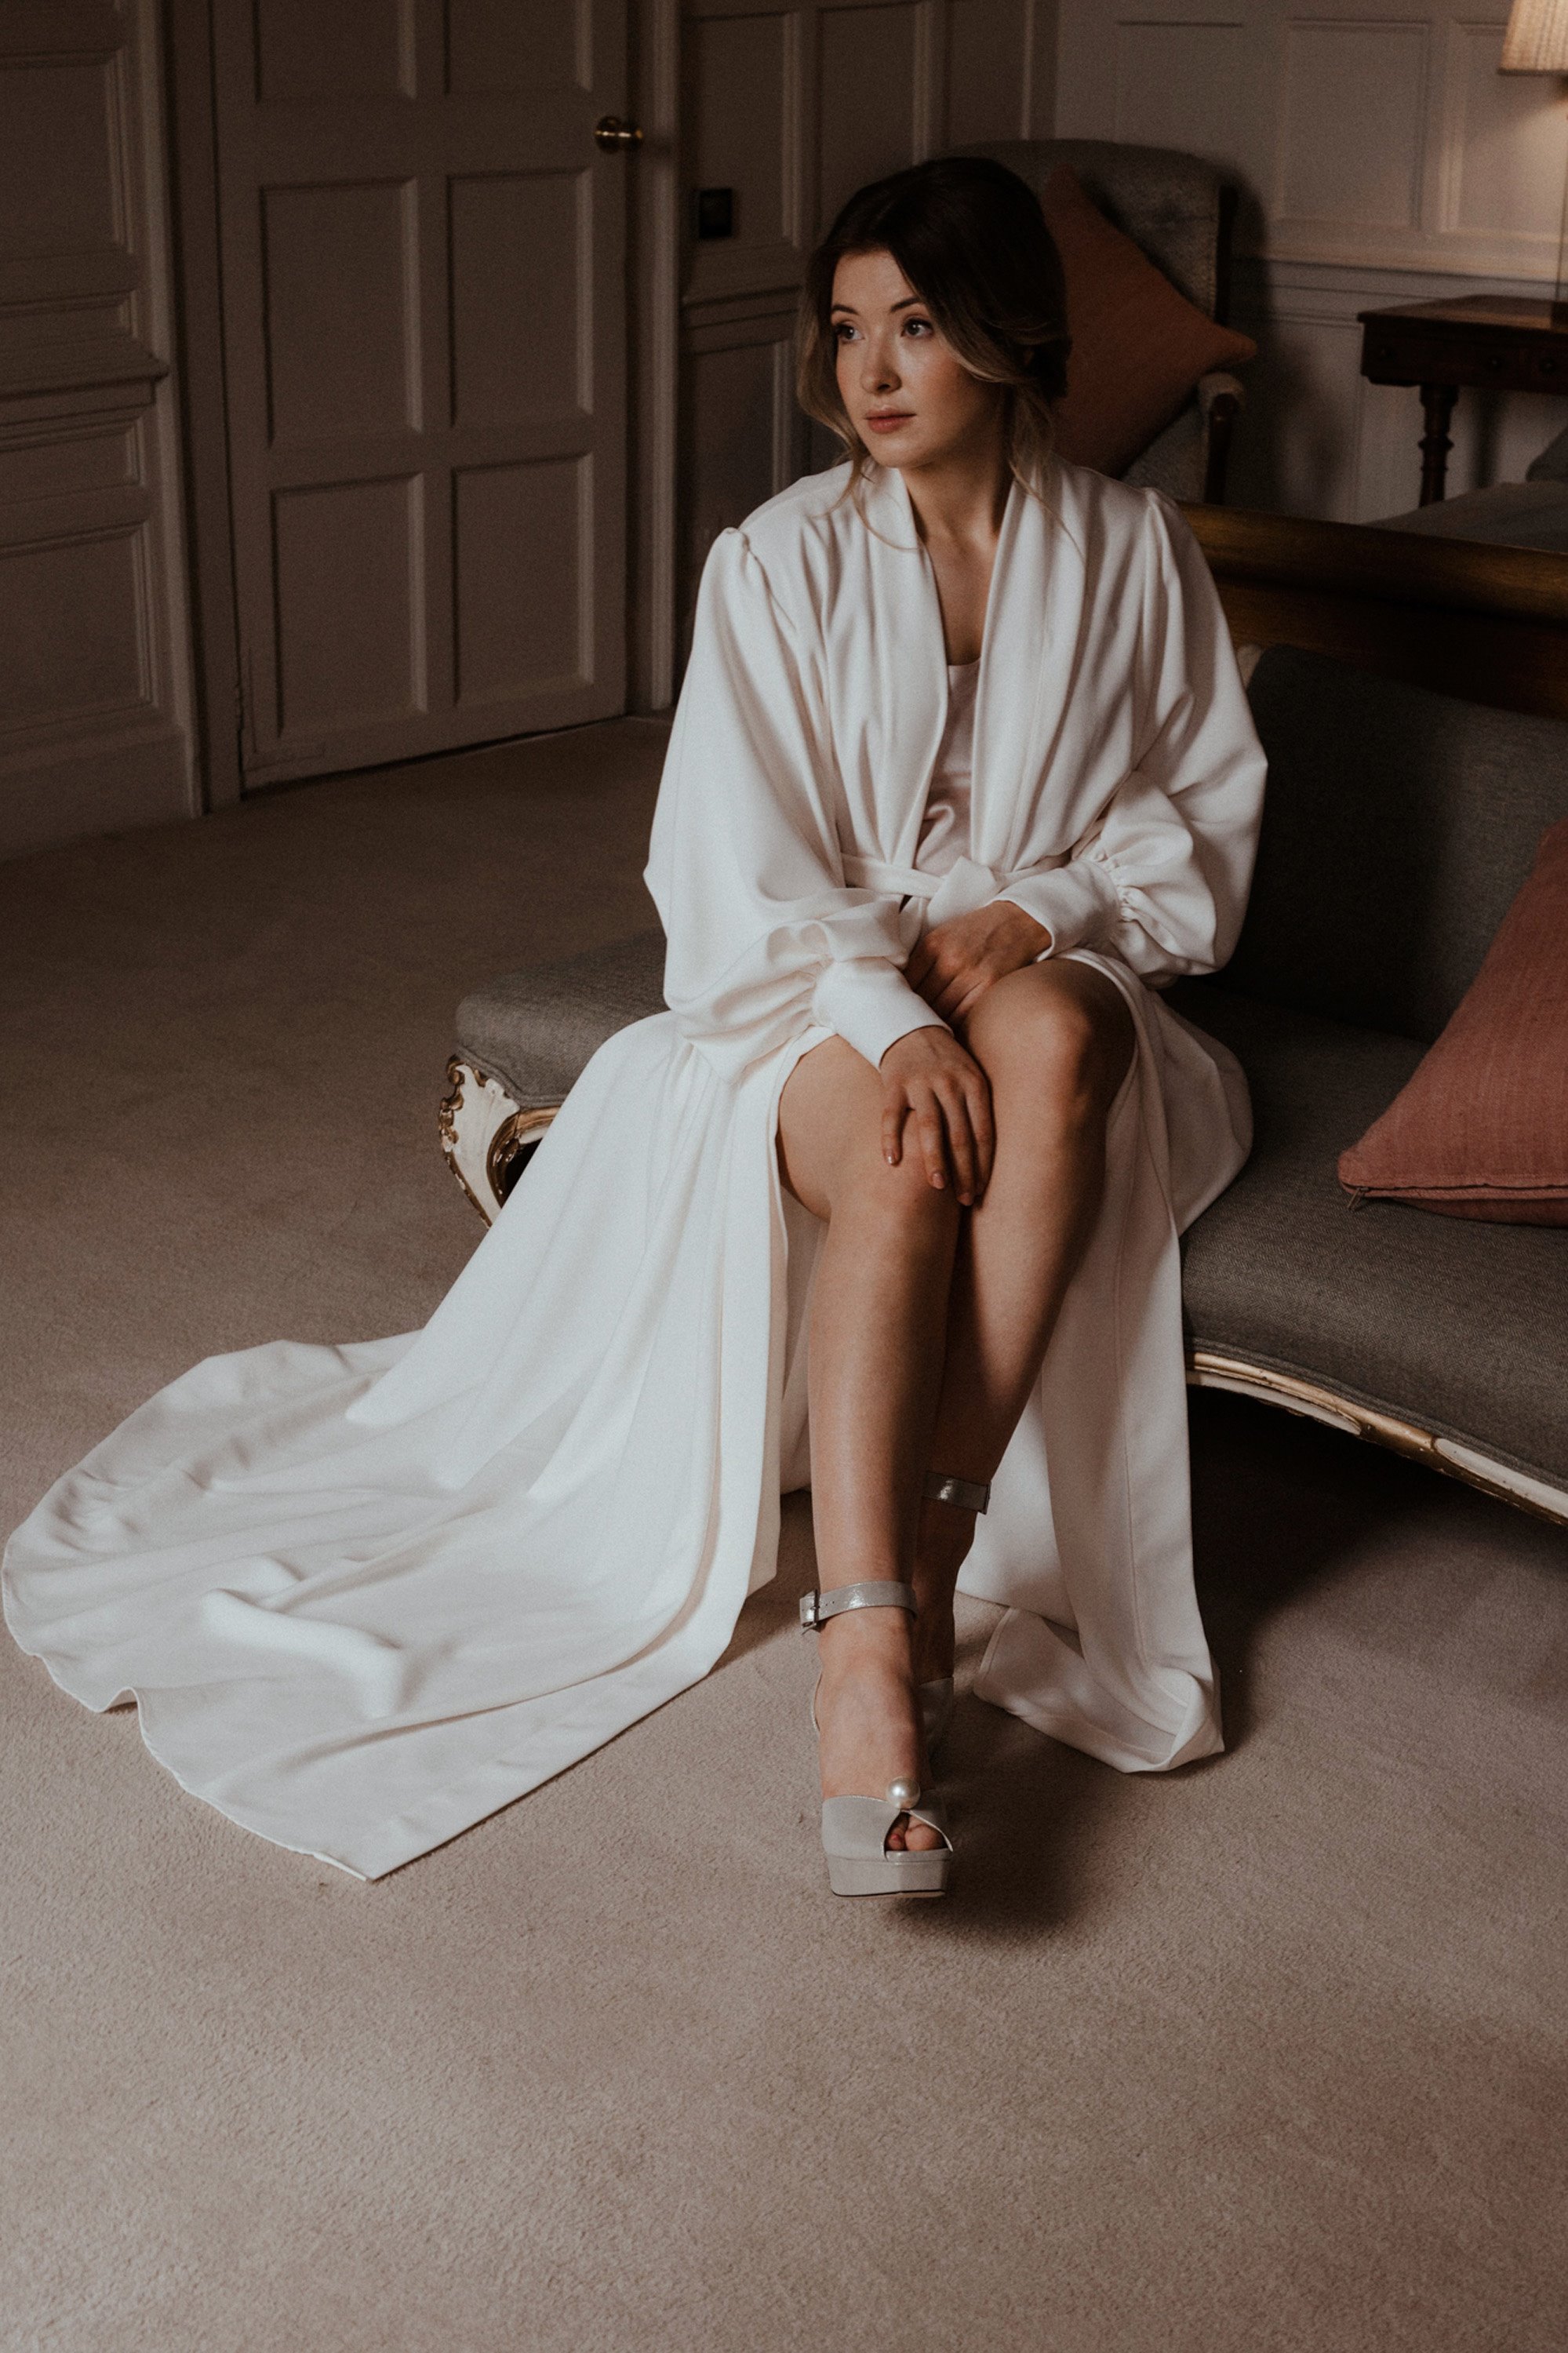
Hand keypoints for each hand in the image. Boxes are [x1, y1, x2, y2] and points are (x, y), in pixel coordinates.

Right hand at [878, 1028, 994, 1203]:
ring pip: (931, 1127)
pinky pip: (892, 1116)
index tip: (980, 1191)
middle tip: (964, 1199)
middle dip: (964, 1170)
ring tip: (938, 1186)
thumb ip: (977, 1110)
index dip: (982, 1164)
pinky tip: (892, 1163)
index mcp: (974, 1084)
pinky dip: (891, 1139)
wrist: (910, 1029)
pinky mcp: (894, 1084)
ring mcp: (921, 1083)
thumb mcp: (970, 1077)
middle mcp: (950, 1084)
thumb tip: (987, 1158)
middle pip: (960, 1135)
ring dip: (935, 1159)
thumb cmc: (946, 1063)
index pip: (983, 1132)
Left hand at [905, 901, 1050, 1026]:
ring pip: (942, 1012)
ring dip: (934, 1023)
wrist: (1017, 920)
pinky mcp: (989, 986)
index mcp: (933, 945)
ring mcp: (971, 974)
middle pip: (923, 1001)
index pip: (907, 984)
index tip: (902, 1009)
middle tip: (913, 1025)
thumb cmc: (976, 931)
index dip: (902, 1000)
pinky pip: (963, 1016)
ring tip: (930, 1030)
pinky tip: (950, 1028)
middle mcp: (950, 960)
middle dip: (916, 1014)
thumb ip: (923, 960)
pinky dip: (954, 1024)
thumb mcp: (943, 935)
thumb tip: (904, 991)